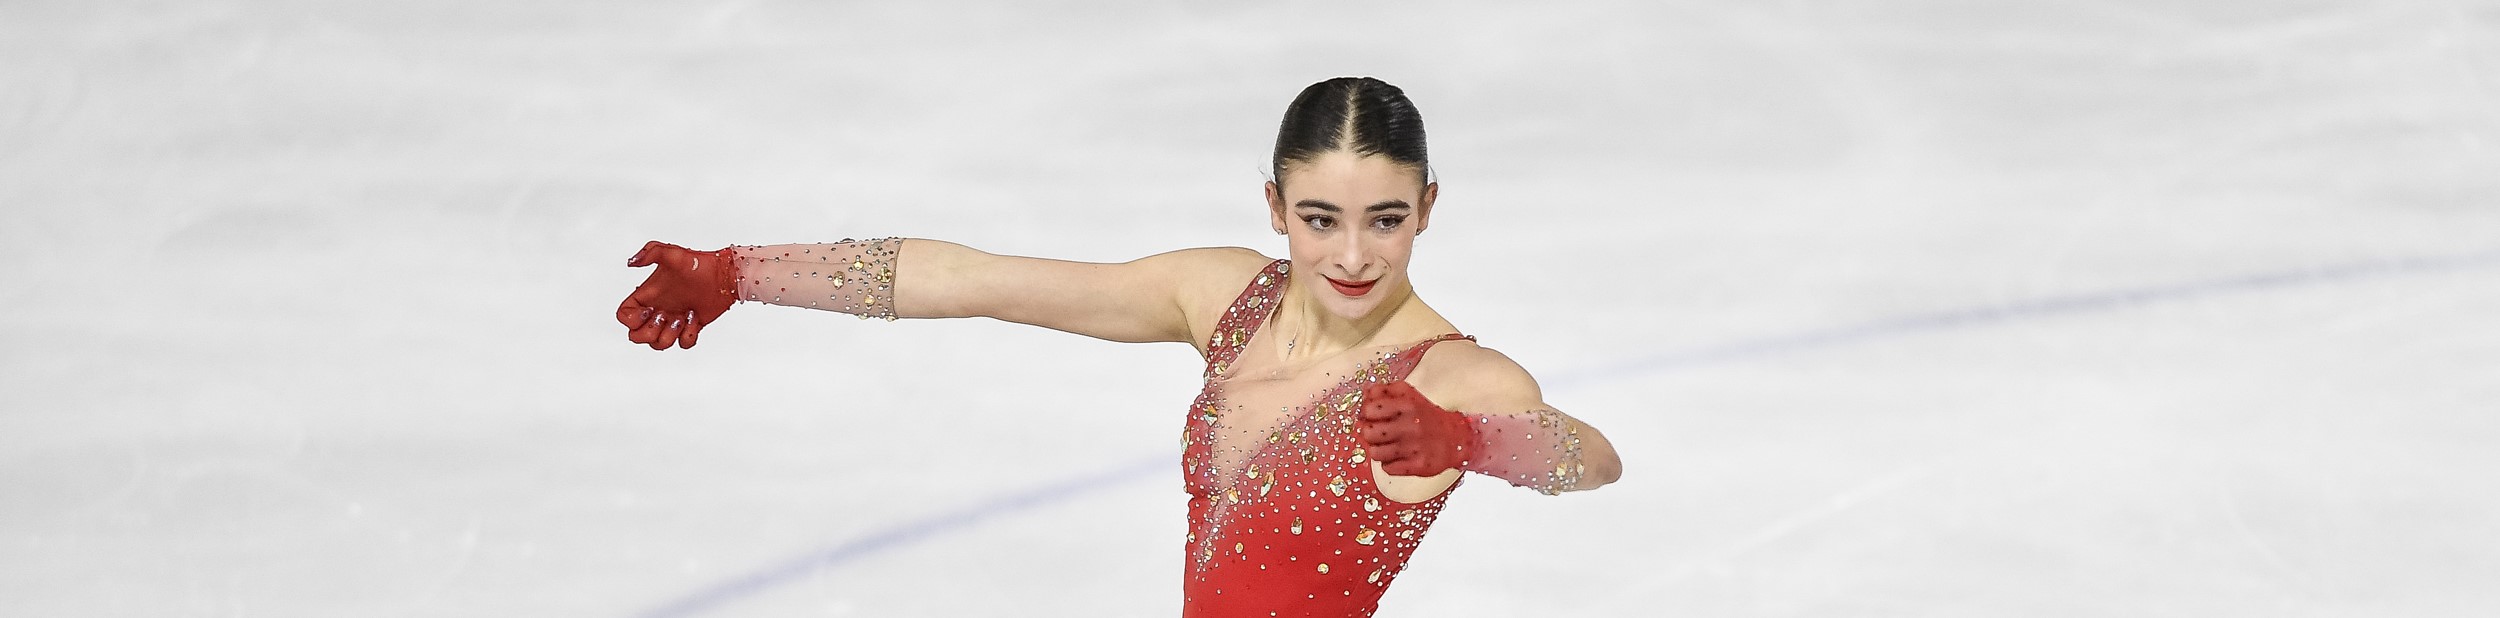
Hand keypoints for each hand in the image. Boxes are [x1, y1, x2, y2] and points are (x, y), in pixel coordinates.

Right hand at [617, 240, 738, 349]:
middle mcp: (656, 310)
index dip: (631, 319)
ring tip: (684, 316)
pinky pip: (683, 345)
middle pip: (636, 337)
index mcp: (647, 296)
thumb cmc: (698, 262)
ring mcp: (672, 321)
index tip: (649, 309)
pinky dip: (688, 335)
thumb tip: (630, 263)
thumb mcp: (673, 253)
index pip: (624, 317)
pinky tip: (694, 317)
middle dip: (649, 332)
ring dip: (669, 334)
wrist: (724, 274)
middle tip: (665, 315)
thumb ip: (650, 252)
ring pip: (658, 344)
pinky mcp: (690, 328)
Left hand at [1355, 381, 1473, 476]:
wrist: (1456, 438)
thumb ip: (1385, 390)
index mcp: (1406, 405)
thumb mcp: (1408, 395)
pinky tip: (1399, 456)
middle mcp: (1410, 425)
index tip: (1373, 416)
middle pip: (1368, 433)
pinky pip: (1387, 468)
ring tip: (1389, 446)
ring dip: (1379, 450)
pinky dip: (1390, 464)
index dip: (1366, 414)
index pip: (1369, 410)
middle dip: (1370, 433)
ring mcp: (1414, 447)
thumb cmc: (1426, 416)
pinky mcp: (1417, 465)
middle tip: (1379, 433)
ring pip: (1375, 453)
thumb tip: (1365, 394)